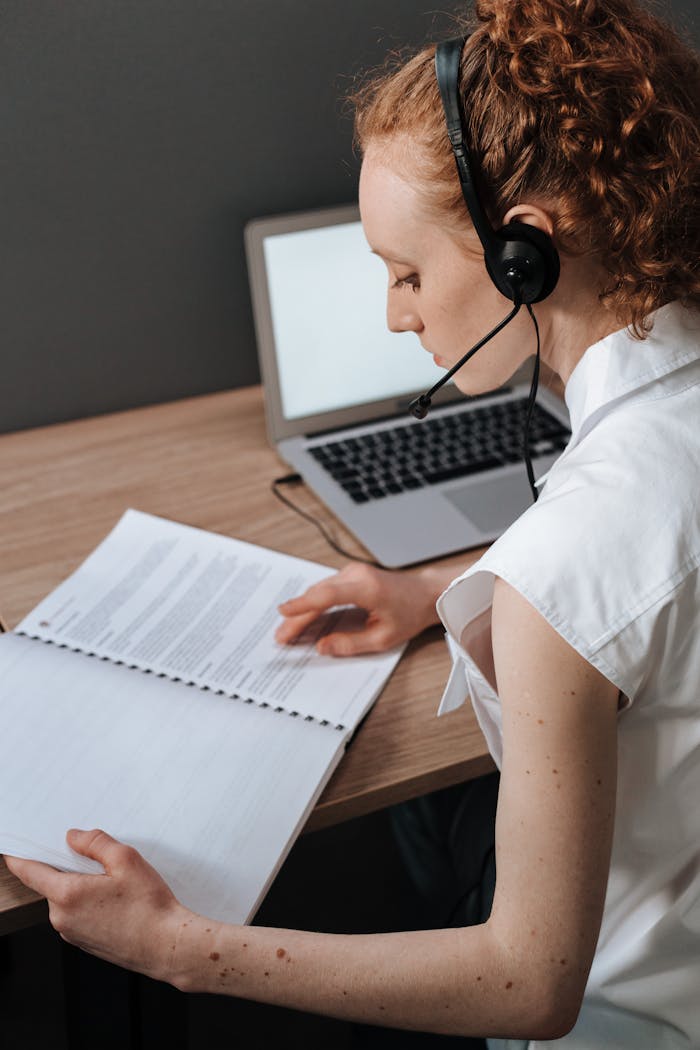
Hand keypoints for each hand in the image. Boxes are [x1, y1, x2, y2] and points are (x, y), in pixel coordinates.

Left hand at [4, 829, 188, 981]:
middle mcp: (62, 918)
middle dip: (70, 867)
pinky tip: (116, 901)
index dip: (19, 857)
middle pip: (52, 883)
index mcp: (67, 895)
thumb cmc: (149, 907)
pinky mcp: (84, 943)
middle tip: (100, 860)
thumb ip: (96, 843)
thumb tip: (74, 837)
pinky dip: (89, 903)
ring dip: (82, 886)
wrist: (166, 946)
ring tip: (116, 884)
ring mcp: (72, 933)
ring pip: (67, 899)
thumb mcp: (126, 860)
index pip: (29, 872)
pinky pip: (77, 914)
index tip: (13, 849)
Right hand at [275, 562, 444, 655]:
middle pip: (318, 594)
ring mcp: (354, 572)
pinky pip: (326, 588)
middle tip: (282, 635)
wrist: (426, 593)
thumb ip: (351, 643)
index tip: (284, 614)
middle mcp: (357, 575)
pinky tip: (304, 617)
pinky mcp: (352, 574)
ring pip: (319, 590)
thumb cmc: (410, 613)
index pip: (327, 595)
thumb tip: (323, 646)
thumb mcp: (384, 637)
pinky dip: (314, 603)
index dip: (303, 605)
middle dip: (297, 616)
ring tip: (288, 630)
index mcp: (367, 588)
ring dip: (303, 609)